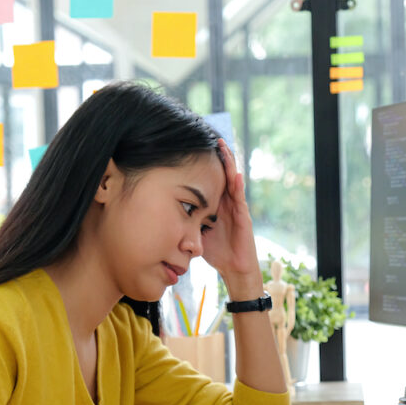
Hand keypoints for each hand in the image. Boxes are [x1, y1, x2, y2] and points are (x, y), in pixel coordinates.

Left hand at [201, 139, 262, 299]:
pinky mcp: (243, 216)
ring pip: (232, 180)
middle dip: (218, 155)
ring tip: (223, 146)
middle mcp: (226, 201)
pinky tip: (234, 174)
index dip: (204, 162)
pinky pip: (239, 198)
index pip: (209, 177)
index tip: (196, 144)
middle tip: (211, 135)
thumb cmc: (216, 251)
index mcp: (215, 203)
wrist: (234, 268)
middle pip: (221, 172)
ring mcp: (236, 207)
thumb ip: (186, 219)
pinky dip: (237, 185)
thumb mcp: (195, 231)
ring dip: (228, 163)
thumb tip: (161, 211)